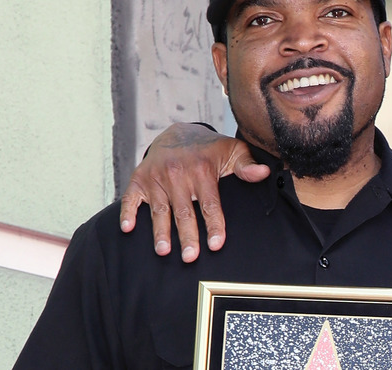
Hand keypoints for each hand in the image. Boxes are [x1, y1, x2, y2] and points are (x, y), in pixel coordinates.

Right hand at [118, 123, 268, 261]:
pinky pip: (130, 198)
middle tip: (190, 258)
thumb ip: (247, 165)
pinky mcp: (139, 179)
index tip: (217, 245)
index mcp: (202, 171)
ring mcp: (156, 177)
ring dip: (160, 231)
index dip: (214, 225)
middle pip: (184, 211)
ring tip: (163, 251)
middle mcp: (178, 175)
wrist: (178, 133)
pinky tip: (128, 229)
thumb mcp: (233, 151)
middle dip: (187, 236)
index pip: (210, 204)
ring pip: (160, 209)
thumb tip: (264, 172)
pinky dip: (128, 213)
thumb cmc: (210, 150)